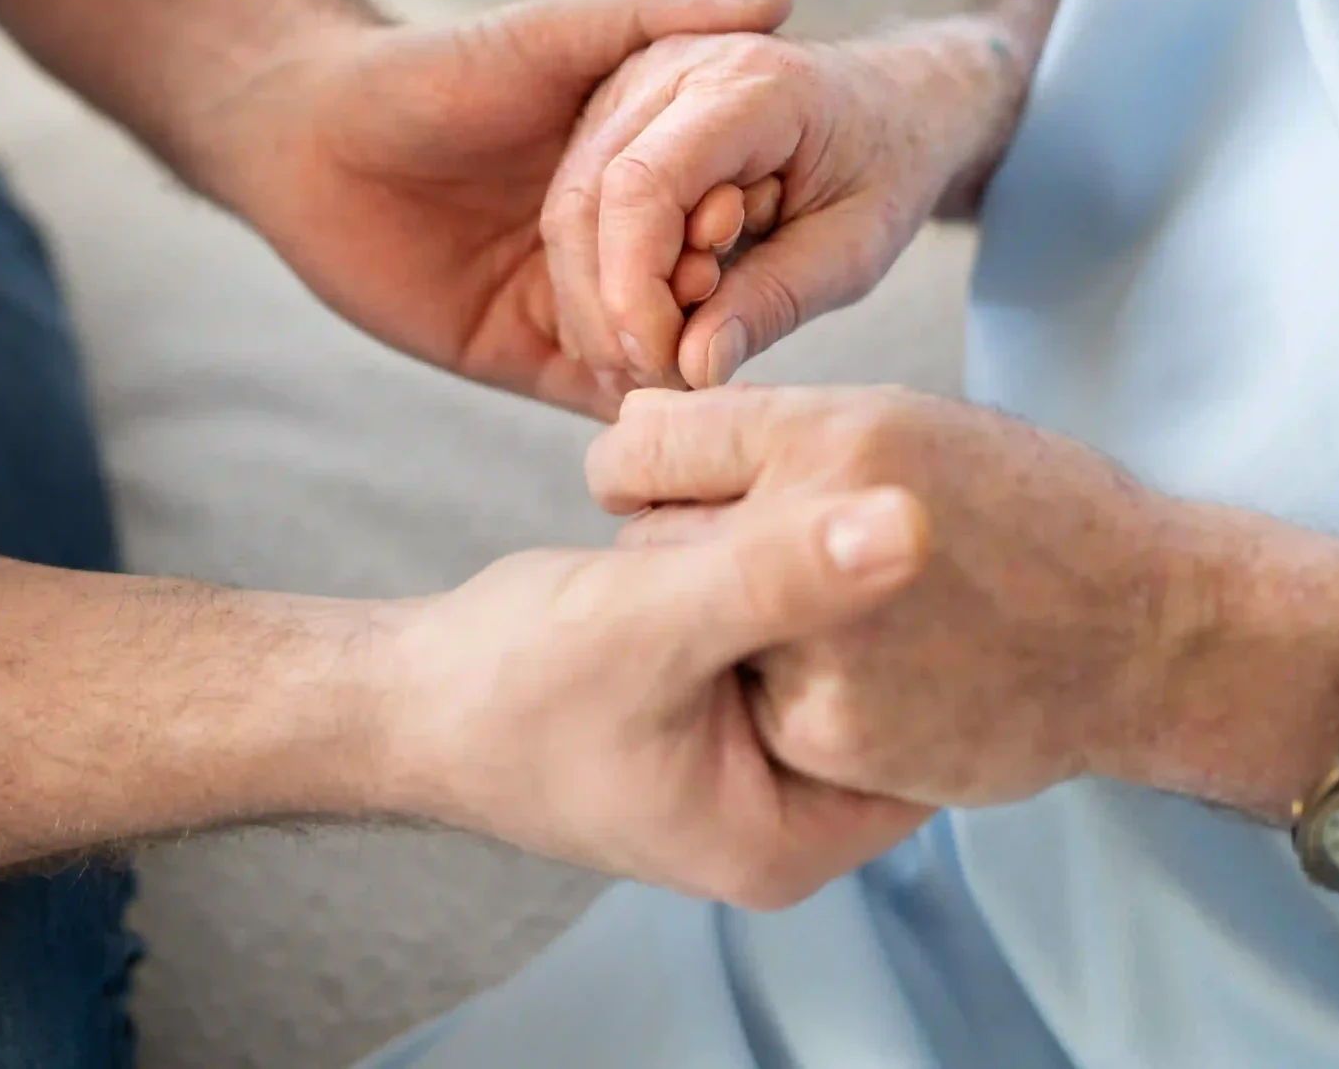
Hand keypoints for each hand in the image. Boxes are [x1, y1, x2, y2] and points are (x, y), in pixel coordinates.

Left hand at [203, 0, 793, 415]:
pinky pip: (595, 395)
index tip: (745, 217)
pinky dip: (629, 405)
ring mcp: (577, 299)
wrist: (304, 138)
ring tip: (686, 351)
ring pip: (660, 349)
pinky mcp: (526, 354)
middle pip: (705, 286)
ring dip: (681, 356)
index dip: (746, 216)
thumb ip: (653, 9)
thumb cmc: (430, 72)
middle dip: (720, 297)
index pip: (729, 206)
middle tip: (707, 291)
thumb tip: (777, 0)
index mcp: (644, 163)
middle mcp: (622, 237)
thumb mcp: (550, 34)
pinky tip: (649, 401)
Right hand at [380, 481, 934, 907]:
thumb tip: (914, 526)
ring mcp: (751, 767)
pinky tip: (746, 521)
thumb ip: (777, 574)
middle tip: (864, 498)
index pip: (930, 735)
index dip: (938, 627)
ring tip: (790, 508)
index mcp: (792, 840)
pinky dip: (768, 579)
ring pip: (833, 654)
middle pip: (887, 692)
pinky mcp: (718, 716)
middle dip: (871, 597)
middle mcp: (785, 817)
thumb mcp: (655, 619)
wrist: (400, 697)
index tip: (934, 524)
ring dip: (814, 576)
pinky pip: (783, 638)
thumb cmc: (508, 683)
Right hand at [542, 18, 1028, 393]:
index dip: (634, 288)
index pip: (643, 185)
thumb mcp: (856, 247)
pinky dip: (604, 273)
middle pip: (586, 199)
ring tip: (671, 346)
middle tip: (665, 374)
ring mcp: (634, 79)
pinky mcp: (616, 109)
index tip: (665, 364)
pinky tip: (656, 314)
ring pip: (568, 205)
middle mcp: (673, 65)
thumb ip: (775, 302)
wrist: (893, 100)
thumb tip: (692, 368)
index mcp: (748, 83)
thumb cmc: (886, 165)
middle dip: (610, 307)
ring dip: (602, 296)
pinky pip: (579, 202)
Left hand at [588, 386, 1283, 807]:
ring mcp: (820, 644)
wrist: (1142, 633)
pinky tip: (866, 676)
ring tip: (838, 618)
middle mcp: (816, 531)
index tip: (675, 487)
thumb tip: (630, 437)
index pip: (642, 446)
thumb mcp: (903, 423)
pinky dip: (781, 694)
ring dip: (730, 627)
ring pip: (693, 630)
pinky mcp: (829, 732)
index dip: (651, 470)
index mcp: (834, 437)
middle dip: (689, 548)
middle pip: (650, 541)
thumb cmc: (1021, 510)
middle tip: (772, 558)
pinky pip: (747, 704)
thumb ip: (767, 433)